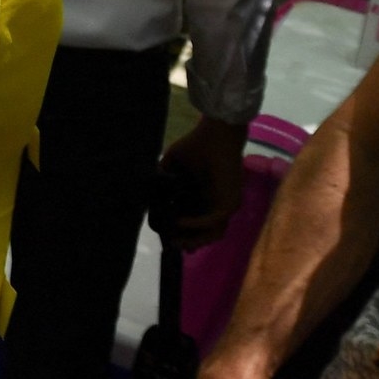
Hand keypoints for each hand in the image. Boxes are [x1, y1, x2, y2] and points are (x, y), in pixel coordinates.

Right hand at [156, 118, 247, 249]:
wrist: (217, 135)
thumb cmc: (196, 145)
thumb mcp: (172, 164)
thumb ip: (162, 179)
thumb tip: (149, 195)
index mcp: (206, 196)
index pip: (196, 223)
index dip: (182, 233)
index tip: (167, 238)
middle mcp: (217, 204)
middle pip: (205, 233)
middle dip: (187, 241)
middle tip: (170, 243)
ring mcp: (226, 205)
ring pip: (212, 234)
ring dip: (193, 239)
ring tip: (175, 239)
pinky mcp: (229, 204)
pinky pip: (212, 222)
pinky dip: (194, 225)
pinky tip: (178, 221)